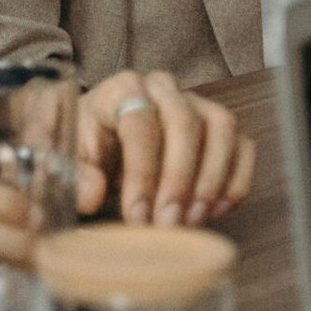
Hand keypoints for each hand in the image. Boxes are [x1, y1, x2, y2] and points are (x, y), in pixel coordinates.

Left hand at [76, 71, 255, 226]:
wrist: (103, 138)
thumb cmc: (87, 146)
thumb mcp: (67, 157)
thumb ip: (76, 174)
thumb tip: (91, 195)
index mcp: (122, 89)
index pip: (140, 119)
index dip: (141, 170)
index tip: (136, 215)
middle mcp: (164, 88)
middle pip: (185, 121)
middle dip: (179, 178)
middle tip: (167, 223)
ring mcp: (197, 103)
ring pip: (222, 128)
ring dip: (212, 179)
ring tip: (192, 220)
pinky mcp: (218, 125)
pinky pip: (243, 144)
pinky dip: (236, 180)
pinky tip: (216, 211)